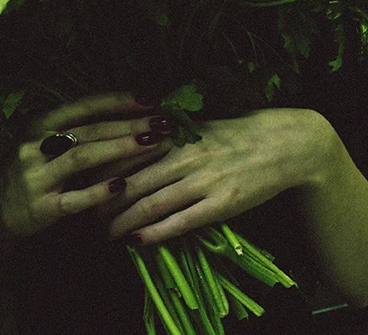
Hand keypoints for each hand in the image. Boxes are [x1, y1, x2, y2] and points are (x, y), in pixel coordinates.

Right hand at [0, 92, 173, 237]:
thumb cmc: (34, 172)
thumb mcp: (45, 144)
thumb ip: (77, 131)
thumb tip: (127, 115)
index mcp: (39, 124)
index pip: (84, 106)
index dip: (118, 100)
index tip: (151, 98)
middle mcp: (35, 145)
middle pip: (89, 130)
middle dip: (128, 124)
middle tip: (162, 122)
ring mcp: (37, 176)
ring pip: (82, 157)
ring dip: (119, 148)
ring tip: (150, 144)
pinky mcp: (42, 206)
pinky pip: (74, 198)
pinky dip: (98, 191)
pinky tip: (122, 186)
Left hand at [106, 108, 340, 245]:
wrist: (286, 144)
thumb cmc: (240, 133)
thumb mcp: (200, 126)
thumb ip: (168, 135)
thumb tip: (132, 142)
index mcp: (178, 134)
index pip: (128, 152)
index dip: (103, 169)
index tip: (81, 180)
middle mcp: (186, 156)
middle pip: (133, 181)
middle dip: (106, 200)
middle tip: (85, 214)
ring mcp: (204, 181)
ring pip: (152, 203)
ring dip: (124, 221)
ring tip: (105, 233)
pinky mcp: (222, 204)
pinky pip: (181, 222)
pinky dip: (155, 233)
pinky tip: (135, 241)